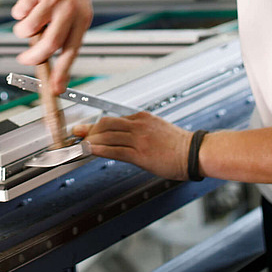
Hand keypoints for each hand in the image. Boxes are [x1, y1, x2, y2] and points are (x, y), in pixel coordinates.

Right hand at [11, 0, 91, 90]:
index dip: (63, 72)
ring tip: (27, 22)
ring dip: (22, 31)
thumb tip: (45, 61)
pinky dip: (18, 12)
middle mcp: (70, 10)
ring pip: (29, 29)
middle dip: (33, 57)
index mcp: (83, 19)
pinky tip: (28, 0)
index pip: (72, 51)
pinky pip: (19, 12)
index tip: (55, 89)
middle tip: (24, 59)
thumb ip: (63, 33)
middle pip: (49, 44)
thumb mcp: (75, 10)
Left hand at [73, 113, 194, 181]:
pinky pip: (115, 150)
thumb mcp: (156, 130)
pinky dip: (99, 150)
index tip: (84, 127)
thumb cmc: (177, 145)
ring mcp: (139, 139)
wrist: (193, 152)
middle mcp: (138, 125)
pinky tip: (90, 150)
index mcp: (141, 118)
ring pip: (107, 136)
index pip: (112, 118)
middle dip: (89, 130)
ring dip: (90, 141)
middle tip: (77, 135)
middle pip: (106, 124)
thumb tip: (121, 136)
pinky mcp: (140, 154)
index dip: (95, 124)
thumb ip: (138, 130)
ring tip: (80, 145)